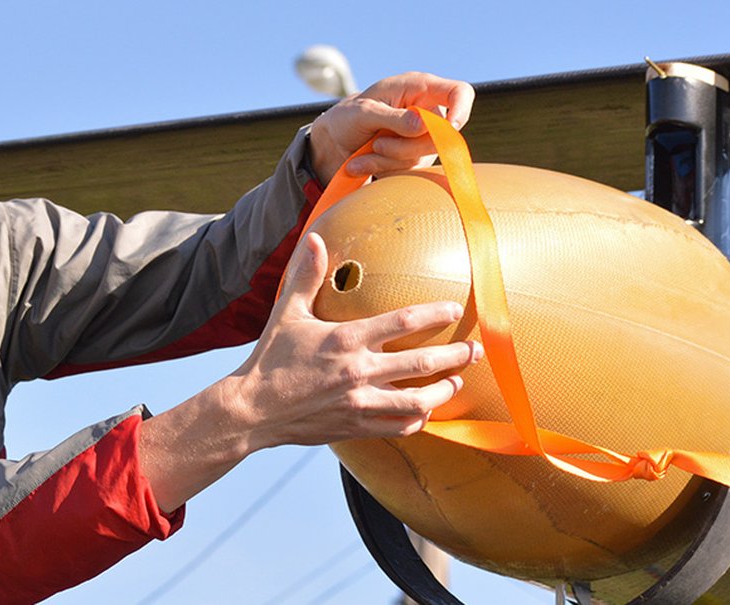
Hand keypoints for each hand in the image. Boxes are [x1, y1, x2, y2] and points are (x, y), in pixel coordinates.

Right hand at [228, 231, 480, 451]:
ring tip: (457, 381)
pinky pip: (400, 427)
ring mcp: (360, 403)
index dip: (436, 313)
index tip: (455, 308)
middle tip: (476, 349)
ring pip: (419, 402)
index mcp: (345, 339)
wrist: (253, 410)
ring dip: (444, 390)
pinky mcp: (357, 427)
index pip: (404, 321)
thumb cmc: (270, 358)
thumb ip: (305, 276)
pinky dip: (419, 419)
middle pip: (423, 364)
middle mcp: (358, 372)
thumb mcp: (287, 312)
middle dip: (456, 355)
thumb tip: (314, 239)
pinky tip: (426, 411)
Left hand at [308, 72, 474, 179]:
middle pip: (444, 135)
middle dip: (408, 146)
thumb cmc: (348, 116)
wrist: (334, 140)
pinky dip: (384, 169)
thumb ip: (393, 118)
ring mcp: (423, 136)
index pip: (460, 93)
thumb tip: (423, 124)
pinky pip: (410, 170)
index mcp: (420, 88)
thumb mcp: (364, 113)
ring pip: (424, 156)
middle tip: (378, 144)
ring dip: (390, 159)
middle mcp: (427, 111)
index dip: (461, 110)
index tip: (448, 129)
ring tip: (365, 151)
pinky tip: (363, 162)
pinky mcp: (415, 157)